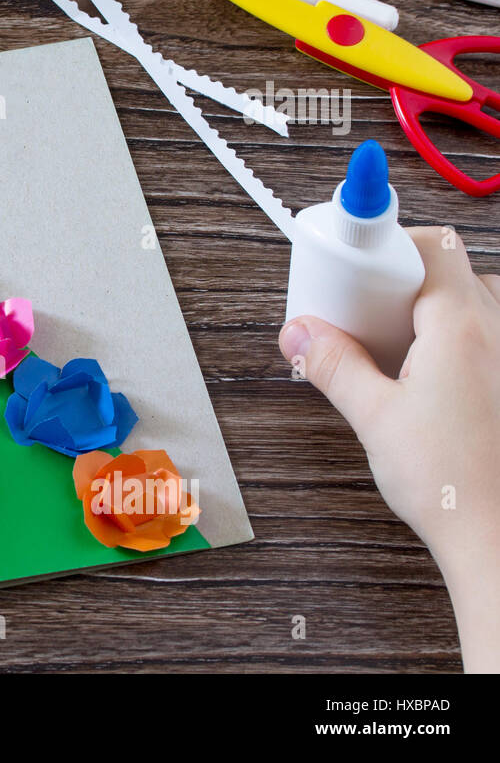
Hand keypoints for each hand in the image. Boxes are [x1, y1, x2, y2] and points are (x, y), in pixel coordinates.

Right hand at [279, 226, 499, 671]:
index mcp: (463, 327)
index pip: (434, 246)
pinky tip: (418, 379)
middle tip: (360, 310)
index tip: (354, 262)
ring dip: (427, 311)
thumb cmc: (452, 484)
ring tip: (388, 348)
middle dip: (400, 280)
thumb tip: (300, 332)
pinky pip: (483, 340)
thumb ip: (333, 365)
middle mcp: (499, 333)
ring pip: (472, 305)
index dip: (391, 242)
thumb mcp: (373, 417)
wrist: (498, 538)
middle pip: (452, 271)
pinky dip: (448, 343)